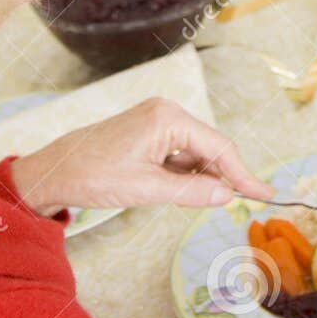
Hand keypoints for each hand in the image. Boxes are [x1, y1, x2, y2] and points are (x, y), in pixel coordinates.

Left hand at [10, 98, 274, 216]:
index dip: (243, 174)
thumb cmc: (92, 176)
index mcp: (168, 118)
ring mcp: (157, 121)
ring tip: (189, 201)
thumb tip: (227, 196)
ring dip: (198, 178)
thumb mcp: (146, 188)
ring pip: (195, 153)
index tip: (264, 193)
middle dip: (220, 177)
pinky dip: (183, 174)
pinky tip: (177, 190)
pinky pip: (179, 154)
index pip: (219, 148)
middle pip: (210, 148)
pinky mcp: (149, 132)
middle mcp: (167, 113)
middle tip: (229, 205)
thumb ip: (191, 191)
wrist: (52, 172)